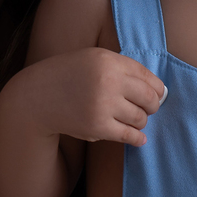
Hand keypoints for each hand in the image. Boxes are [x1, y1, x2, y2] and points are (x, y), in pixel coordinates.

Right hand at [18, 47, 165, 146]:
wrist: (37, 97)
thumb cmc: (68, 75)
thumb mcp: (93, 59)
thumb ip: (123, 68)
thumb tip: (160, 90)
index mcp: (108, 60)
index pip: (148, 76)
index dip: (156, 88)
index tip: (155, 94)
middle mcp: (108, 81)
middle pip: (150, 98)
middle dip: (152, 105)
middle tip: (147, 108)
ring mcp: (103, 106)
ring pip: (141, 118)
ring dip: (141, 121)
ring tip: (131, 118)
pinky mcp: (97, 128)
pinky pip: (130, 136)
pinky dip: (137, 138)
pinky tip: (136, 137)